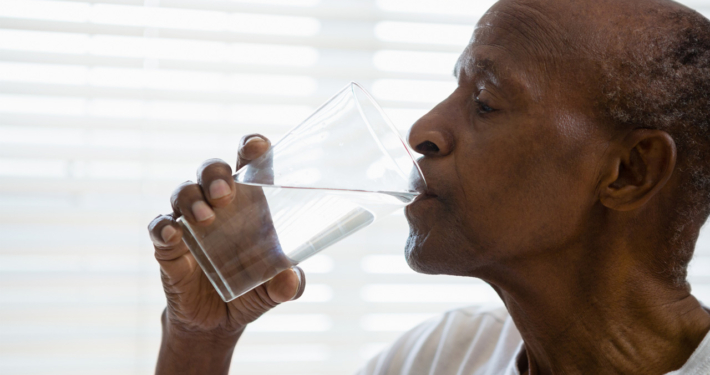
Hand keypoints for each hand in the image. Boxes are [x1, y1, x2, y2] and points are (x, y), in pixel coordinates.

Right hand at [148, 134, 305, 373]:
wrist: (218, 325)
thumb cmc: (252, 291)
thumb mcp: (276, 290)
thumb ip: (289, 285)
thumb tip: (290, 279)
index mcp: (249, 204)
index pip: (248, 164)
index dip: (251, 148)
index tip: (255, 146)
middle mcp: (217, 205)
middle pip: (211, 170)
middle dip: (216, 173)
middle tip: (226, 193)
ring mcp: (190, 224)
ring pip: (183, 192)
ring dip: (192, 198)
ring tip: (206, 218)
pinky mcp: (169, 248)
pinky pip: (159, 228)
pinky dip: (163, 227)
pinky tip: (173, 233)